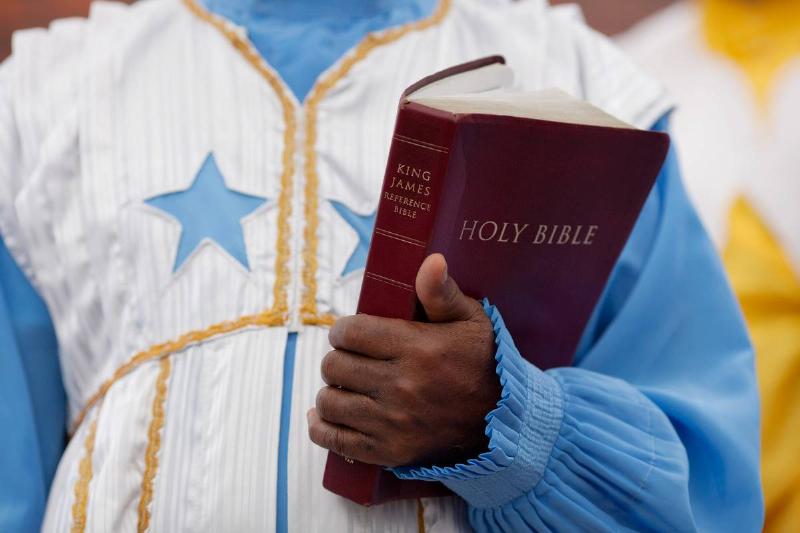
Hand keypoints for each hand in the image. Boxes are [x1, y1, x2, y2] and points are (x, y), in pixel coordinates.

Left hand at [308, 253, 500, 467]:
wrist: (502, 420)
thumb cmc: (481, 362)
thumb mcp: (470, 320)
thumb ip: (442, 292)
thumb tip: (431, 260)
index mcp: (417, 349)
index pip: (350, 333)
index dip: (344, 330)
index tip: (352, 333)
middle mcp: (401, 386)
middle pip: (334, 365)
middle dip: (338, 357)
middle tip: (352, 358)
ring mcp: (393, 422)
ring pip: (330, 400)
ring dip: (332, 389)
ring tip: (346, 384)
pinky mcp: (388, 451)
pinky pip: (334, 439)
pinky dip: (322, 425)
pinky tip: (325, 414)